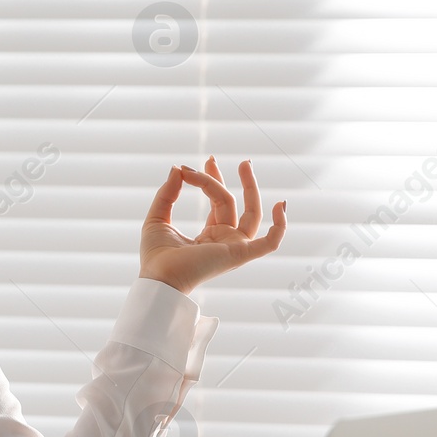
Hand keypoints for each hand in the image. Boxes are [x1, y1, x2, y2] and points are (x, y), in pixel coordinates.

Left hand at [139, 156, 286, 294]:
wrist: (158, 279)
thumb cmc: (156, 258)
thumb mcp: (157, 218)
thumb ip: (167, 194)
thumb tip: (177, 169)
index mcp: (209, 236)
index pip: (217, 202)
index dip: (207, 180)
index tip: (186, 169)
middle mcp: (225, 241)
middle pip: (232, 202)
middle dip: (227, 179)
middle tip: (214, 157)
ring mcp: (234, 247)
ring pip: (248, 212)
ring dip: (250, 188)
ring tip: (245, 163)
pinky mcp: (239, 254)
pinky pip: (269, 243)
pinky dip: (280, 227)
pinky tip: (281, 204)